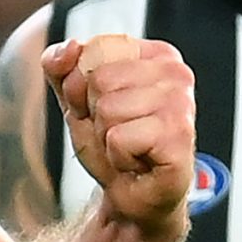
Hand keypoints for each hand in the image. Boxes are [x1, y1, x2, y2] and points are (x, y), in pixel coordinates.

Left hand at [42, 35, 194, 230]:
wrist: (130, 194)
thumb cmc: (112, 144)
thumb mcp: (75, 99)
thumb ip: (60, 66)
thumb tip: (71, 47)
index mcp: (156, 55)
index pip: (96, 49)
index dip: (84, 86)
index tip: (103, 109)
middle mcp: (176, 74)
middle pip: (100, 80)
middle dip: (96, 114)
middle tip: (117, 133)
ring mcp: (182, 105)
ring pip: (108, 109)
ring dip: (107, 137)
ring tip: (128, 147)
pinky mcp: (179, 138)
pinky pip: (120, 138)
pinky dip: (118, 156)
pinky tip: (137, 161)